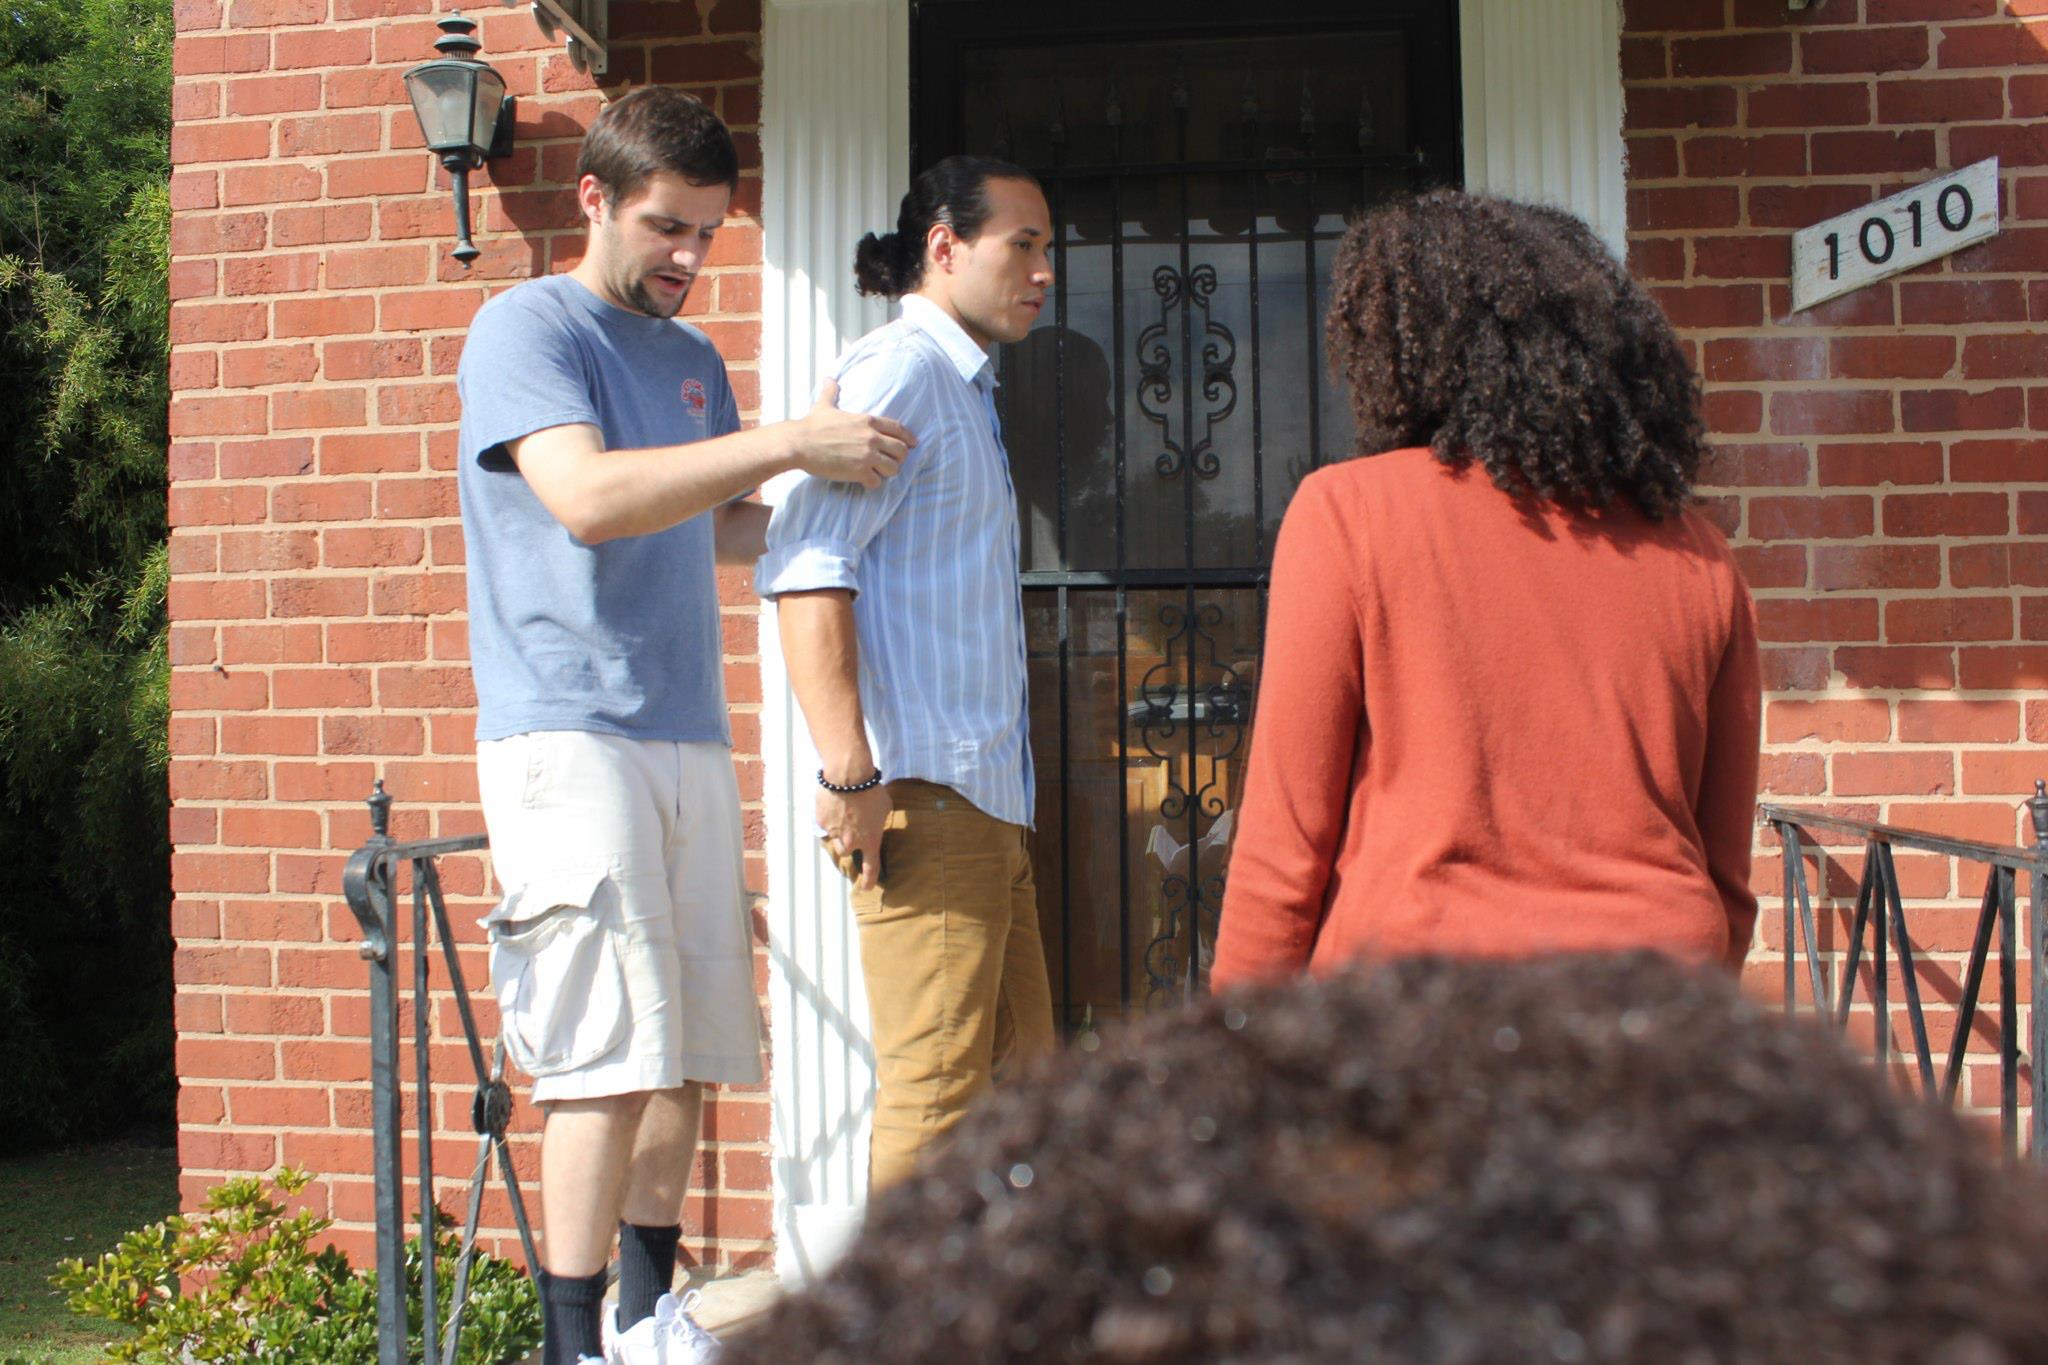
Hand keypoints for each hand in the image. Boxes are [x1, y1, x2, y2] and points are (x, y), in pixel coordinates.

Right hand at [789, 380, 914, 488]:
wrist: (799, 443)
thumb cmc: (811, 425)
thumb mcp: (824, 406)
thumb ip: (831, 393)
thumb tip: (829, 379)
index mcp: (868, 421)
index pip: (899, 428)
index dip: (908, 438)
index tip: (913, 444)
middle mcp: (872, 437)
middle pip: (902, 450)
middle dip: (899, 458)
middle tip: (890, 462)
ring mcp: (867, 455)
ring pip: (894, 468)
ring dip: (887, 472)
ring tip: (877, 472)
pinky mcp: (859, 471)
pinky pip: (877, 481)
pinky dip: (873, 483)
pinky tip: (865, 481)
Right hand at [817, 781, 890, 891]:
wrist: (848, 776)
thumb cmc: (871, 789)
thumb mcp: (884, 807)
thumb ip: (879, 821)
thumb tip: (875, 821)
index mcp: (870, 841)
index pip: (871, 869)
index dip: (868, 881)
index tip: (866, 888)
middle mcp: (851, 842)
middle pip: (847, 852)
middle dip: (849, 843)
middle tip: (852, 826)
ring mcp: (834, 833)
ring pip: (834, 837)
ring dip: (838, 829)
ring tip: (843, 809)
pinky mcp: (821, 822)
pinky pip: (825, 823)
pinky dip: (828, 815)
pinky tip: (834, 800)